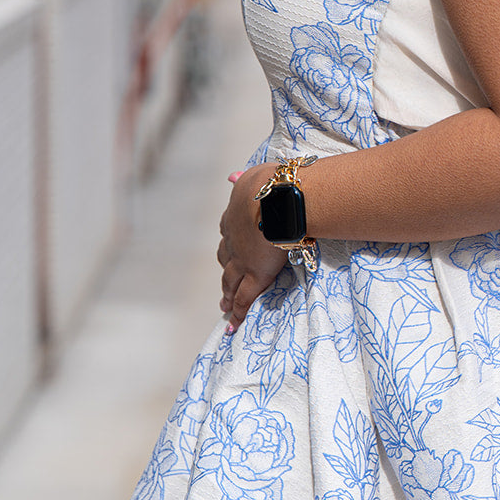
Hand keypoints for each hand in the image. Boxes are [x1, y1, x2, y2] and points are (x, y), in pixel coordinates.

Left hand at [217, 165, 285, 330]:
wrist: (277, 200)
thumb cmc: (272, 184)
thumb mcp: (254, 176)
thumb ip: (244, 180)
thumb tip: (232, 177)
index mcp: (234, 216)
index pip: (228, 233)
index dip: (228, 244)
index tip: (228, 251)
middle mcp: (233, 240)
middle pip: (225, 260)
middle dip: (224, 273)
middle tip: (223, 287)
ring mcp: (242, 260)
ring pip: (230, 282)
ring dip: (227, 294)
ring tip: (225, 306)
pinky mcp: (256, 275)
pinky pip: (244, 298)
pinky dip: (238, 312)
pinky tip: (234, 323)